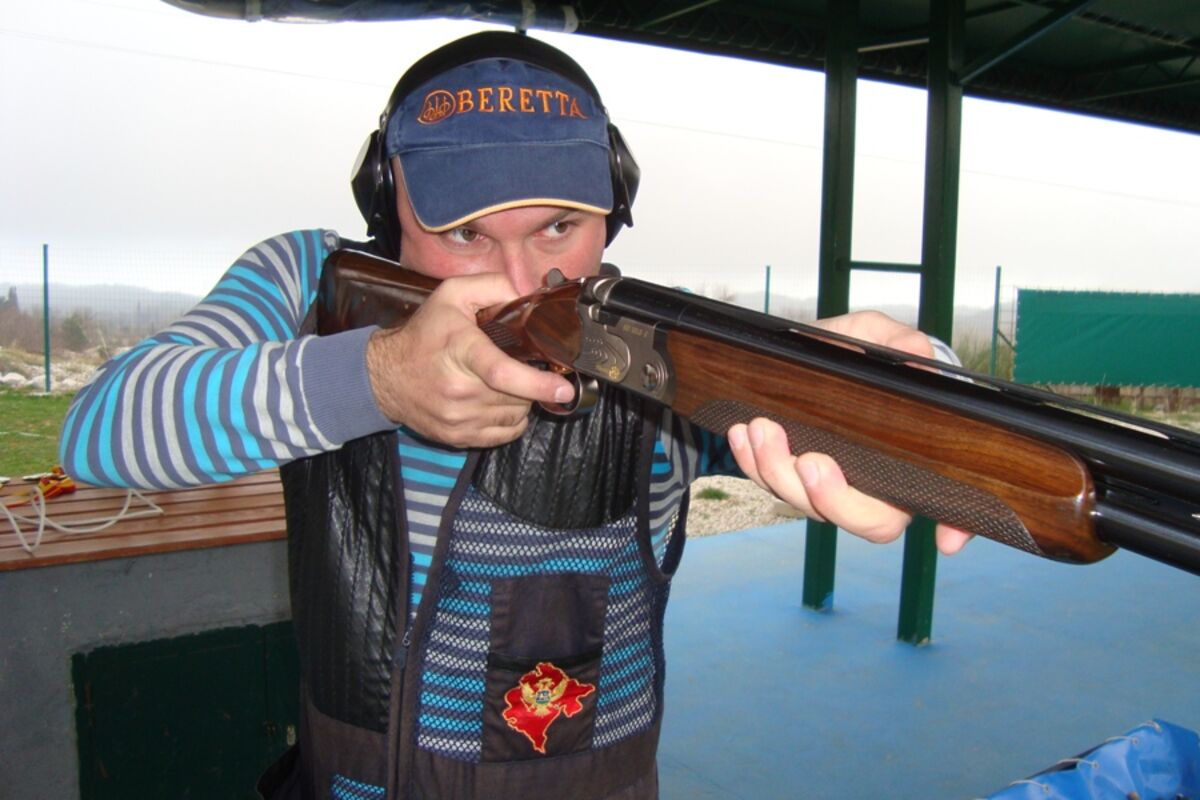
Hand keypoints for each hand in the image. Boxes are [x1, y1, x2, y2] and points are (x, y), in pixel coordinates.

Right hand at [365, 273, 573, 447]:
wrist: (385, 377)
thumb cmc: (424, 334)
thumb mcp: (453, 294)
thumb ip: (494, 286)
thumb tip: (529, 297)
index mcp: (461, 350)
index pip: (502, 372)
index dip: (538, 383)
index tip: (563, 388)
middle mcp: (459, 389)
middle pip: (517, 395)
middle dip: (530, 383)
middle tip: (520, 366)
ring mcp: (458, 418)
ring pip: (515, 416)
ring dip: (520, 402)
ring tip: (505, 383)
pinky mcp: (458, 437)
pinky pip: (504, 434)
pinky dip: (511, 420)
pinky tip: (498, 402)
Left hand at [726, 310, 972, 555]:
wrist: (801, 355)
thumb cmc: (854, 350)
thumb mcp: (880, 337)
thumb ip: (905, 345)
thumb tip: (923, 362)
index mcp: (910, 458)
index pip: (944, 504)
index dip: (955, 528)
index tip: (947, 541)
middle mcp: (874, 484)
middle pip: (864, 520)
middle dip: (831, 497)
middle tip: (809, 460)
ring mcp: (829, 487)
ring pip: (807, 505)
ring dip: (779, 472)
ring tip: (764, 428)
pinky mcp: (787, 477)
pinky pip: (770, 484)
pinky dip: (752, 462)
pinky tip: (744, 432)